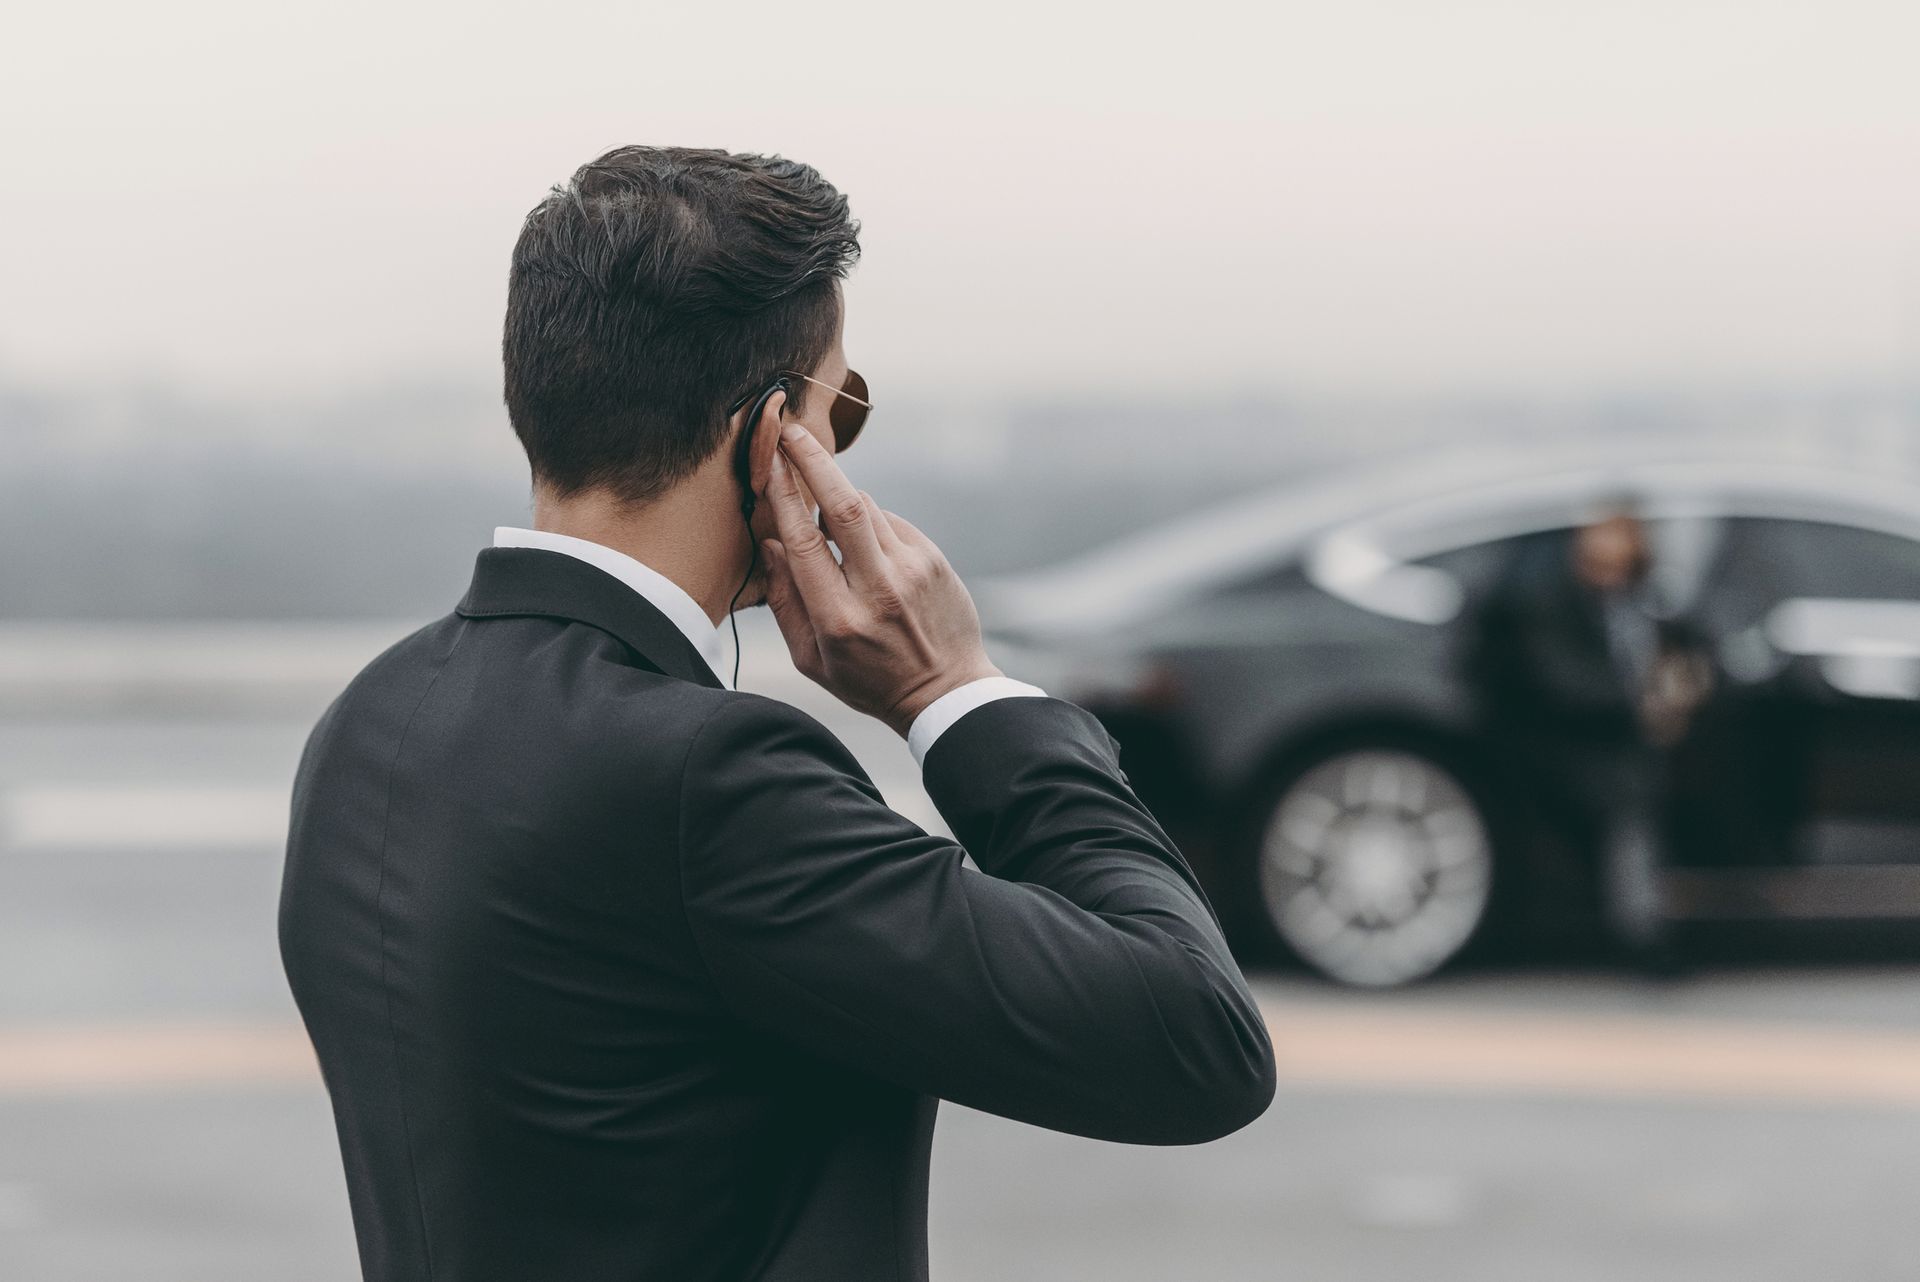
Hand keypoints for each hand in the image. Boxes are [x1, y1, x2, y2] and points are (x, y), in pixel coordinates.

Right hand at [758, 420, 1001, 736]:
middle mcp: (878, 589)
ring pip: (866, 508)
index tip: (769, 463)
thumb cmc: (869, 680)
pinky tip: (866, 550)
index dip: (784, 496)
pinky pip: (890, 522)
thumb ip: (784, 602)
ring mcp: (912, 570)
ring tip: (826, 512)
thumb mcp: (811, 659)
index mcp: (839, 619)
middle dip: (813, 461)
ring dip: (839, 497)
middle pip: (841, 506)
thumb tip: (770, 544)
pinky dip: (869, 523)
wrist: (946, 692)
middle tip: (793, 431)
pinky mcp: (933, 560)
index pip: (805, 542)